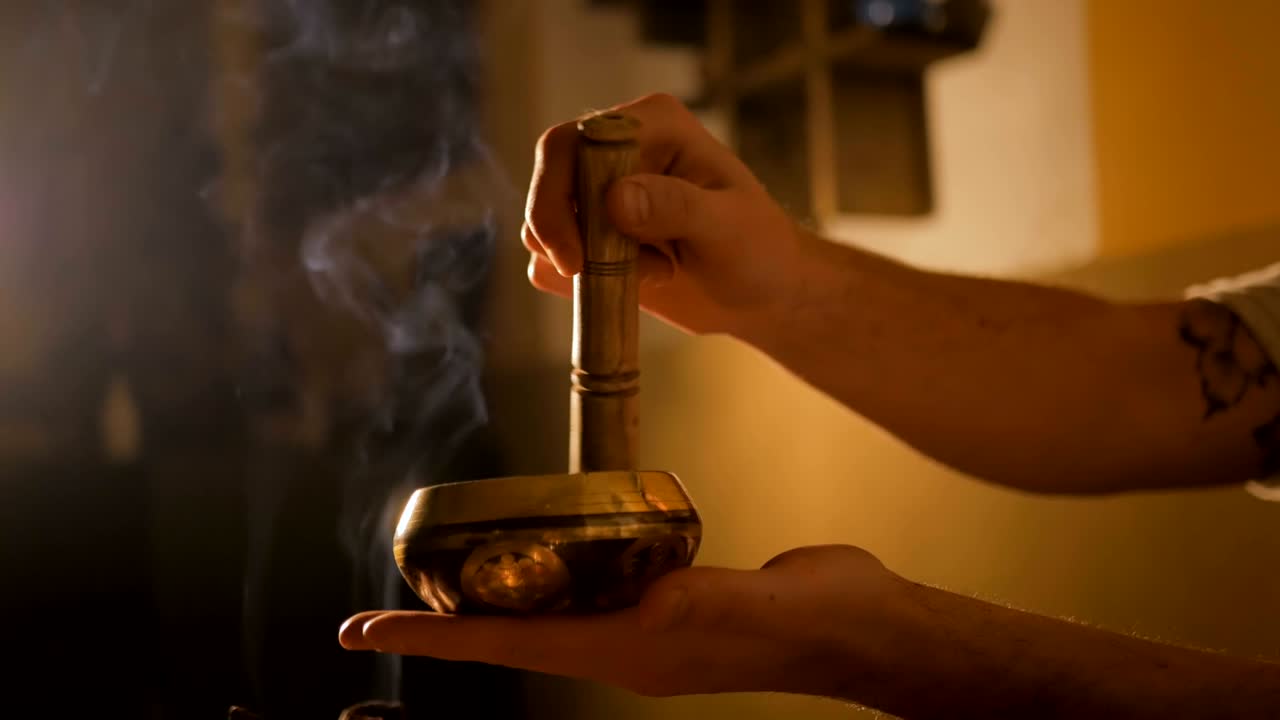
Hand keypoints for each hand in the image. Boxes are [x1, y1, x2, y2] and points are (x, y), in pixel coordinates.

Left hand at [339, 545, 903, 697]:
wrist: (863, 626)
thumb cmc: (815, 622)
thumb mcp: (750, 607)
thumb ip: (696, 600)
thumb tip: (653, 597)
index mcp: (632, 652)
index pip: (511, 644)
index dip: (436, 634)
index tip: (368, 627)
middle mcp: (627, 644)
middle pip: (514, 634)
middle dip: (446, 620)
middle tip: (385, 603)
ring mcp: (649, 624)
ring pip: (550, 612)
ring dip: (494, 599)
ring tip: (448, 579)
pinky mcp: (674, 597)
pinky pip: (595, 586)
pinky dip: (556, 571)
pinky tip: (551, 550)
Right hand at [523, 93, 811, 336]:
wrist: (764, 293)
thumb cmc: (759, 249)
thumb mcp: (728, 227)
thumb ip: (677, 206)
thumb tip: (615, 199)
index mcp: (649, 125)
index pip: (570, 145)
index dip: (557, 198)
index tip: (576, 258)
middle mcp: (616, 153)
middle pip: (547, 185)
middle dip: (563, 238)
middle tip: (594, 275)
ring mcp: (600, 198)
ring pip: (542, 229)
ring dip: (585, 265)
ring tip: (653, 271)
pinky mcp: (592, 239)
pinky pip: (549, 263)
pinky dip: (580, 286)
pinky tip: (637, 283)